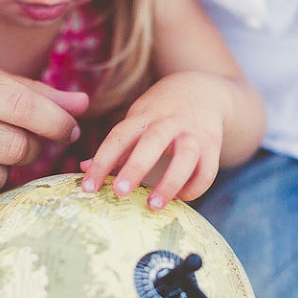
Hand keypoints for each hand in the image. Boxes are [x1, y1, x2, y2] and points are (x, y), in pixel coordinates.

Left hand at [81, 72, 227, 209]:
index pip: (119, 137)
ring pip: (186, 156)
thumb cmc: (160, 113)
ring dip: (170, 182)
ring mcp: (193, 133)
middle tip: (119, 193)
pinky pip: (208, 170)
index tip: (88, 187)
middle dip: (136, 168)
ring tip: (153, 206)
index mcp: (143, 117)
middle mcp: (168, 123)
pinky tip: (180, 199)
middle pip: (152, 142)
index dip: (102, 162)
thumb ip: (115, 147)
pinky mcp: (213, 146)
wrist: (205, 91)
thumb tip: (84, 170)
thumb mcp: (136, 120)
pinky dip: (195, 187)